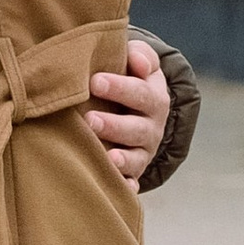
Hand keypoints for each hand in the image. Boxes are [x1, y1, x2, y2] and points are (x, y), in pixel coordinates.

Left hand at [86, 29, 171, 188]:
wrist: (138, 109)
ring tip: (106, 157)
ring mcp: (143, 152)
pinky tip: (120, 188)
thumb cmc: (129, 79)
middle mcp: (152, 127)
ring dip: (121, 159)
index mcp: (153, 97)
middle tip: (89, 119)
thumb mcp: (139, 63)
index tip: (95, 80)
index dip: (119, 87)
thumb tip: (137, 61)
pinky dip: (127, 187)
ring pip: (135, 158)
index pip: (140, 92)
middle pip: (137, 128)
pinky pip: (132, 182)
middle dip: (114, 125)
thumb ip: (139, 56)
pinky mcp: (134, 172)